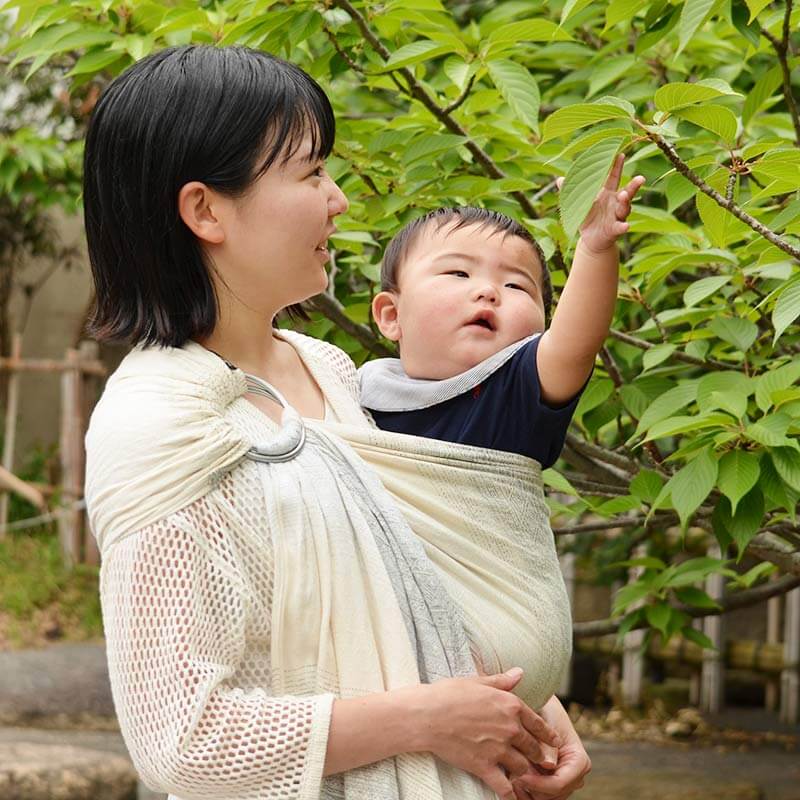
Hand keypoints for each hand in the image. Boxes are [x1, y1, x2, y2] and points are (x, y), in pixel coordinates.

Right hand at [417, 668, 562, 799]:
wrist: (427, 715)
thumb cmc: (449, 694)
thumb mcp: (478, 682)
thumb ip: (502, 681)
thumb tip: (520, 672)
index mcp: (510, 705)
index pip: (537, 723)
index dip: (548, 735)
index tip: (555, 742)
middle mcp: (509, 728)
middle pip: (533, 747)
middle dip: (539, 755)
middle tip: (544, 762)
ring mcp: (498, 748)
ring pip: (523, 766)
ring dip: (526, 773)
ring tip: (529, 778)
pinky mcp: (484, 766)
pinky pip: (504, 785)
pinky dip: (511, 794)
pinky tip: (514, 797)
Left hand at [510, 696, 590, 799]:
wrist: (541, 706)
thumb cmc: (545, 710)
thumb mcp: (546, 722)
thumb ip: (547, 744)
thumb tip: (549, 765)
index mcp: (579, 761)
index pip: (560, 783)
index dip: (539, 784)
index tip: (519, 776)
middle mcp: (574, 775)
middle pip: (552, 795)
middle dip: (531, 788)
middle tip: (510, 776)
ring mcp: (563, 781)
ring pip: (544, 798)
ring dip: (527, 791)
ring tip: (509, 777)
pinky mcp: (550, 782)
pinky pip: (538, 796)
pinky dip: (525, 792)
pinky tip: (511, 780)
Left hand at [556, 152, 644, 254]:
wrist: (591, 240)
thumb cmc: (587, 218)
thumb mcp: (578, 203)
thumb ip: (571, 192)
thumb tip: (559, 179)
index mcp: (607, 193)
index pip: (613, 178)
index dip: (617, 167)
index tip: (621, 153)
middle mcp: (615, 203)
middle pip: (627, 192)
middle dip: (634, 185)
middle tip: (640, 177)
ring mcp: (617, 217)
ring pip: (625, 208)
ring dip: (626, 202)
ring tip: (624, 195)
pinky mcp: (614, 230)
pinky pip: (620, 227)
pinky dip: (623, 227)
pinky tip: (626, 226)